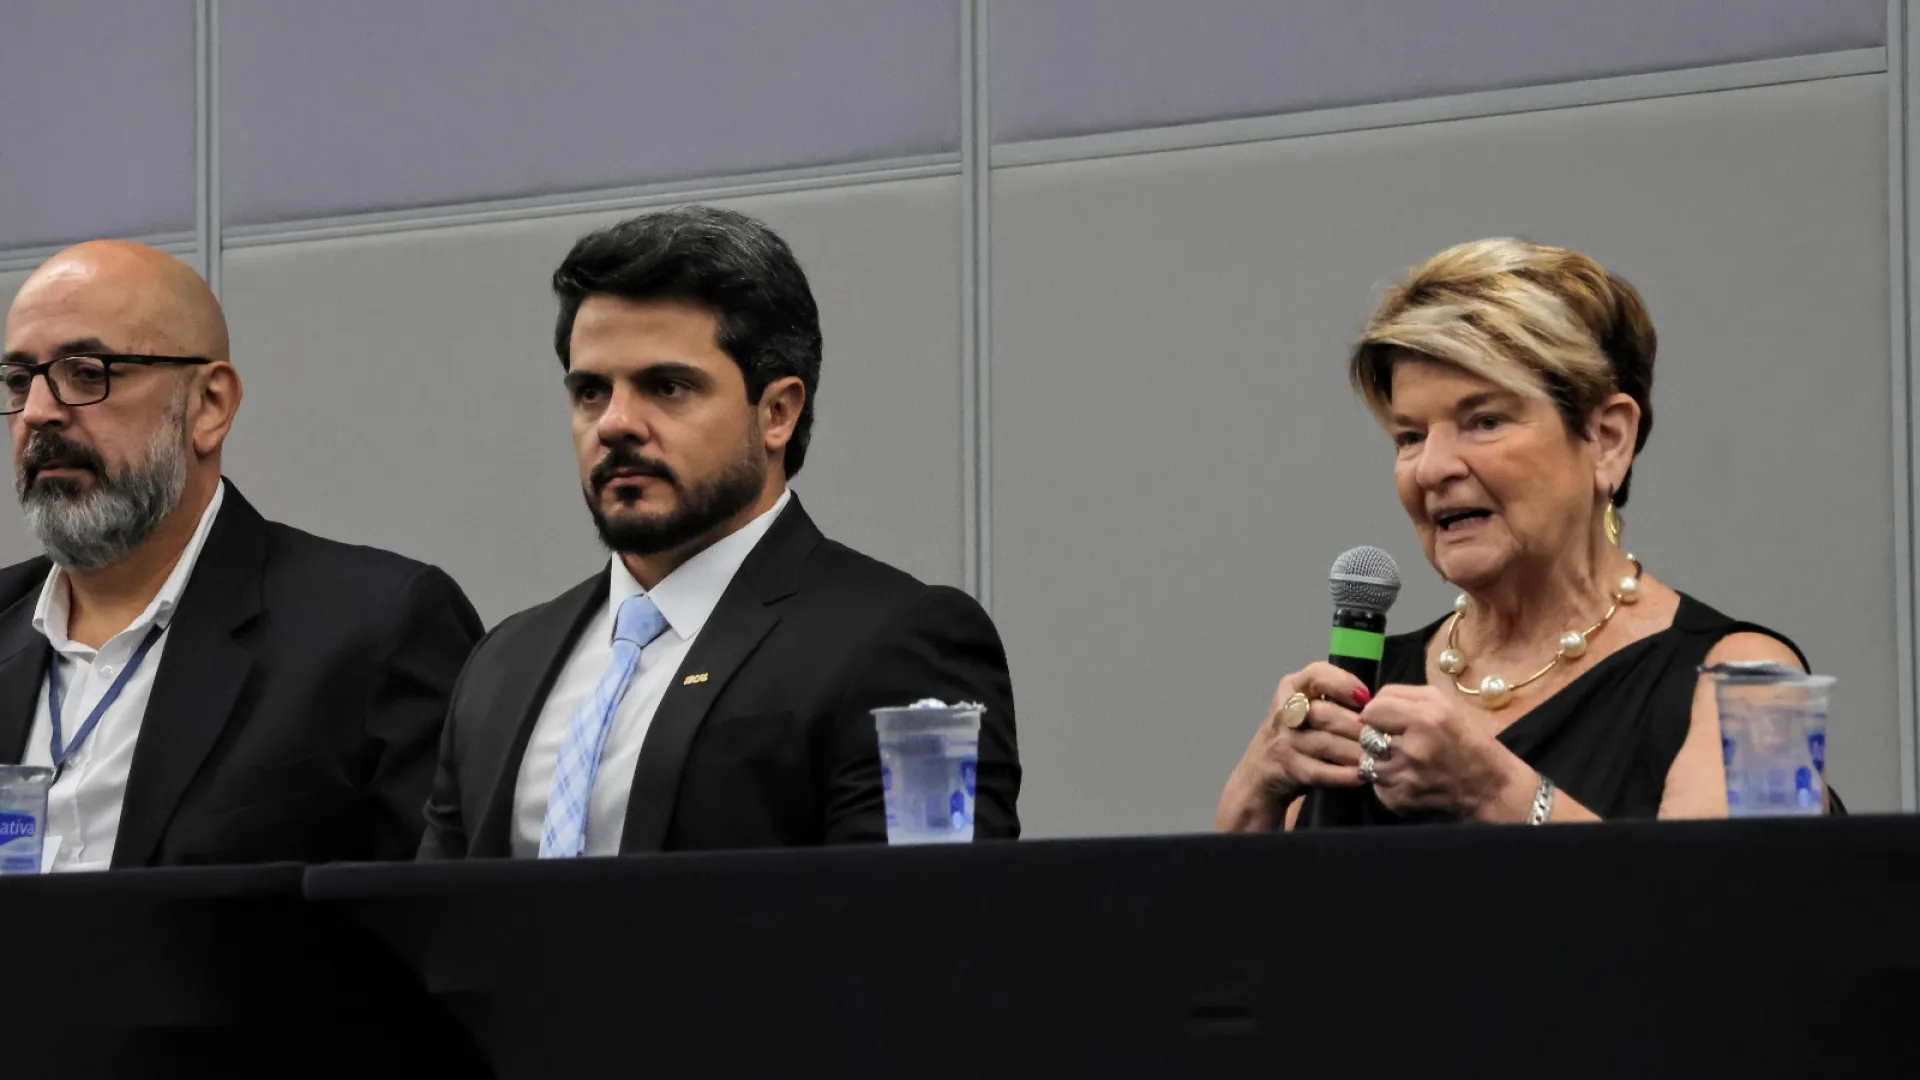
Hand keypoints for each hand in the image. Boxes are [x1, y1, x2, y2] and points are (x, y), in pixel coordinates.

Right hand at [1216, 662, 1370, 830]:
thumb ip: (1334, 701)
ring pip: (1325, 743)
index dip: (1343, 683)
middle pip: (1324, 713)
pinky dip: (1343, 775)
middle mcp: (1283, 713)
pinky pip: (1319, 771)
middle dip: (1357, 726)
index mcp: (1291, 689)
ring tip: (1378, 756)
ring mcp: (1282, 742)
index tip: (1366, 697)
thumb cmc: (1295, 740)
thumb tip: (1381, 705)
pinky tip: (1362, 775)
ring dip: (1355, 751)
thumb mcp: (1306, 710)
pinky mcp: (1286, 769)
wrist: (1258, 778)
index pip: (1315, 675)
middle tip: (1382, 734)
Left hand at [1356, 685, 1532, 820]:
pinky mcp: (1399, 799)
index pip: (1372, 709)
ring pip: (1367, 760)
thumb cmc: (1469, 739)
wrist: (1490, 788)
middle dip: (1379, 736)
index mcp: (1425, 718)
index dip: (1378, 713)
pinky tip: (1409, 778)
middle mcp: (1412, 748)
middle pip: (1366, 734)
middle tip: (1401, 741)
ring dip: (1381, 759)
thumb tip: (1369, 705)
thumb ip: (1404, 696)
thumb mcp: (1445, 704)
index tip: (1389, 719)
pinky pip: (1375, 783)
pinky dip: (1387, 780)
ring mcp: (1404, 777)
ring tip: (1406, 760)